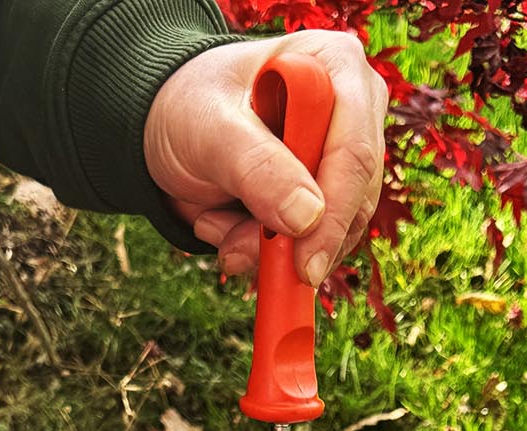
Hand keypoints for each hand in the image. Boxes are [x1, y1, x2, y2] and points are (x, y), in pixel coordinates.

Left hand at [143, 31, 387, 286]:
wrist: (173, 129)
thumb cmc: (192, 108)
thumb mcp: (211, 129)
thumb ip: (257, 167)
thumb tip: (309, 217)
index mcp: (336, 68)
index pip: (354, 152)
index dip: (334, 213)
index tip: (304, 266)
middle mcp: (353, 111)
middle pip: (352, 198)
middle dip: (290, 238)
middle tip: (232, 251)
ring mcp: (341, 158)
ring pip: (333, 232)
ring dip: (266, 247)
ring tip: (214, 225)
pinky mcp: (326, 197)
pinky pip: (312, 245)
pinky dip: (263, 252)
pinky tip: (224, 228)